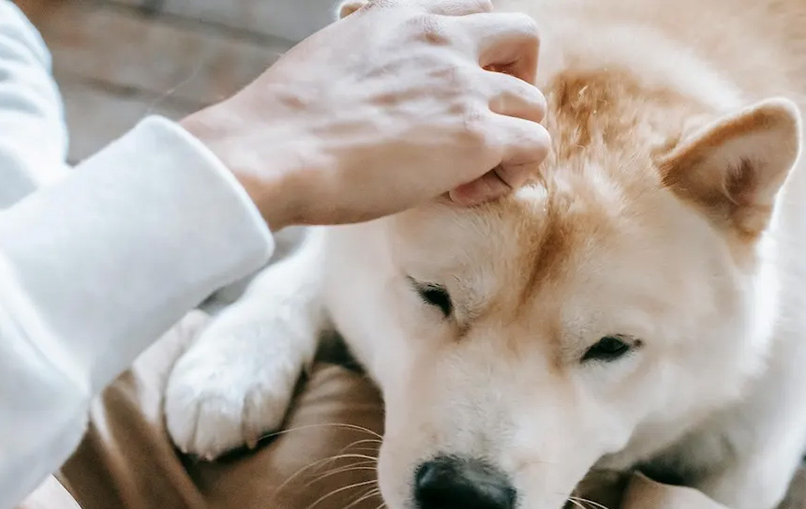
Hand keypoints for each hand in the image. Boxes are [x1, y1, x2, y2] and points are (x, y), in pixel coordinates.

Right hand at [183, 0, 549, 228]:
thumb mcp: (329, 61)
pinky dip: (509, 176)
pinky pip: (534, 147)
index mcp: (401, 14)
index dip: (477, 55)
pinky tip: (460, 194)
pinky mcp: (476, 136)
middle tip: (480, 126)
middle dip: (514, 82)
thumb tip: (376, 102)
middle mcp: (441, 38)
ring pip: (534, 102)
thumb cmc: (281, 125)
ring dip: (509, 140)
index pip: (473, 12)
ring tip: (461, 176)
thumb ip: (372, 64)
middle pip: (522, 37)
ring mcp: (463, 85)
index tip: (448, 97)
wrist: (271, 152)